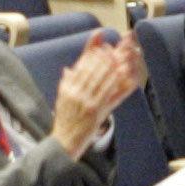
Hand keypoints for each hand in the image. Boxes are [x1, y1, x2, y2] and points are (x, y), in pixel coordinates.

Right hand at [50, 32, 145, 155]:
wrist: (64, 141)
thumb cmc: (63, 120)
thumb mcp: (61, 99)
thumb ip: (66, 83)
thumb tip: (68, 69)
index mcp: (68, 88)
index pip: (81, 66)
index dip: (91, 53)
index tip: (100, 44)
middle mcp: (77, 93)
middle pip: (92, 70)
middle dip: (104, 57)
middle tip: (113, 47)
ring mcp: (87, 102)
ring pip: (102, 79)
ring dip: (112, 67)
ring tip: (120, 56)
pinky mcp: (97, 111)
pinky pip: (109, 94)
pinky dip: (117, 84)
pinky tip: (123, 75)